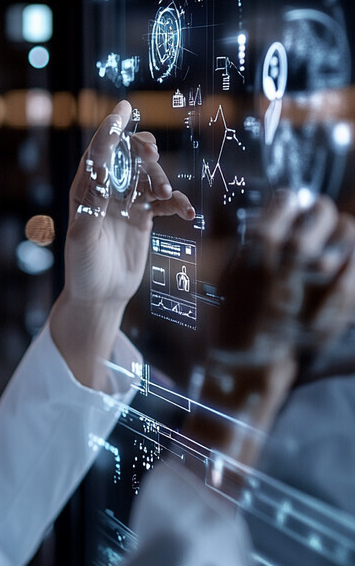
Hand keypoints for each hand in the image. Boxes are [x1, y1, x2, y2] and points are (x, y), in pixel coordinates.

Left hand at [50, 100, 194, 389]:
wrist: (100, 295)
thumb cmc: (83, 267)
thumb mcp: (83, 237)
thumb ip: (92, 206)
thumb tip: (101, 173)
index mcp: (85, 191)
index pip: (98, 155)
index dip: (109, 131)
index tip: (122, 110)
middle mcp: (105, 192)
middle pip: (127, 158)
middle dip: (140, 151)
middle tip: (151, 153)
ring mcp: (126, 203)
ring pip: (148, 176)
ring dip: (160, 178)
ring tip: (165, 194)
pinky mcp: (143, 218)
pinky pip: (163, 202)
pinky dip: (176, 202)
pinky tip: (186, 212)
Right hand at [185, 191, 354, 466]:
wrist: (249, 363)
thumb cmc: (232, 318)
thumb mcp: (223, 276)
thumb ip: (239, 247)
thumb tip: (261, 222)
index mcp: (255, 248)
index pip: (283, 202)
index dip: (289, 202)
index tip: (291, 206)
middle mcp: (287, 258)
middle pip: (321, 213)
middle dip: (321, 213)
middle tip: (318, 219)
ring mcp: (315, 279)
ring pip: (345, 234)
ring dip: (342, 233)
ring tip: (333, 241)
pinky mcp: (335, 302)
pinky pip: (354, 269)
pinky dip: (353, 263)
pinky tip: (343, 266)